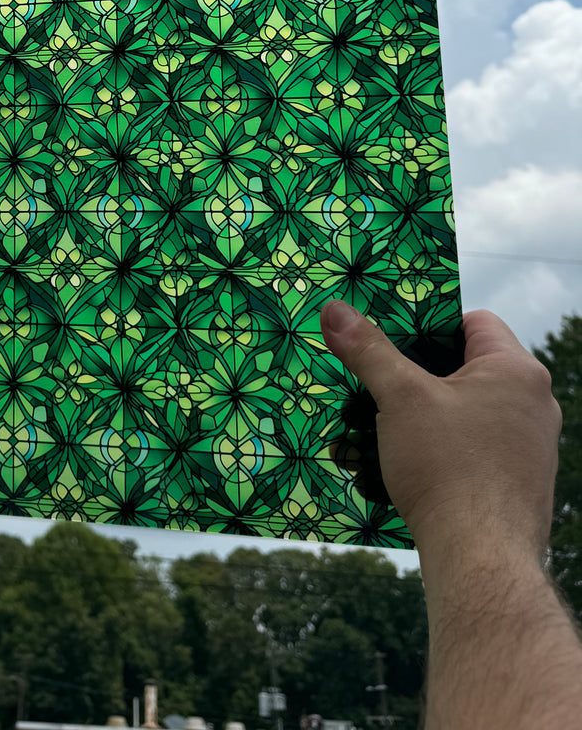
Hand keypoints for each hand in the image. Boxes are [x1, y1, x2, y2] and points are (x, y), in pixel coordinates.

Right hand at [320, 302, 560, 568]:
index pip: (472, 322)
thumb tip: (335, 309)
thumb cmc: (447, 468)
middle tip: (380, 384)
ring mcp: (532, 447)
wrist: (481, 561)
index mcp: (517, 371)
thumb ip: (368, 349)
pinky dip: (442, 450)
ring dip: (426, 417)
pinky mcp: (520, 483)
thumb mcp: (399, 398)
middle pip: (467, 368)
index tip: (392, 342)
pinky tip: (408, 466)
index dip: (428, 325)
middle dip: (418, 377)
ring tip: (384, 429)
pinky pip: (476, 449)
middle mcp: (535, 404)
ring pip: (468, 412)